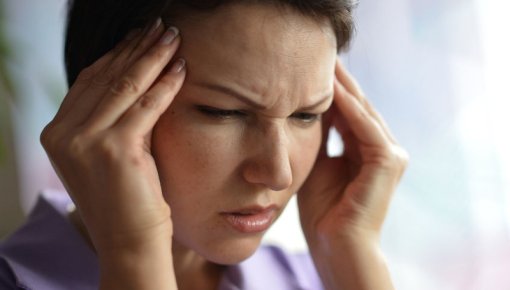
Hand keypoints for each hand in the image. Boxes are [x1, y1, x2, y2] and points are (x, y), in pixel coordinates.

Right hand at [40, 20, 184, 288]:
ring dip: (153, 57)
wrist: (130, 243)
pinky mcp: (114, 150)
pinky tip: (181, 68)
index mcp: (58, 132)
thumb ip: (109, 120)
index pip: (90, 81)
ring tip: (173, 38)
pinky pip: (146, 106)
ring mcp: (85, 142)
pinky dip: (166, 84)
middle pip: (106, 77)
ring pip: (125, 85)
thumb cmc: (127, 199)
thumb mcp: (107, 153)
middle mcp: (63, 134)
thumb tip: (133, 80)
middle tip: (161, 28)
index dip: (118, 55)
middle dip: (137, 48)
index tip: (141, 38)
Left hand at [298, 58, 407, 244]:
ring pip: (363, 112)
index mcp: (365, 151)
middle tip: (324, 57)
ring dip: (344, 87)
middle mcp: (382, 149)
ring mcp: (389, 155)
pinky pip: (366, 127)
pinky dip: (349, 108)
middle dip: (340, 83)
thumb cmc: (323, 213)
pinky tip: (333, 88)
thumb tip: (307, 109)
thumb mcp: (316, 165)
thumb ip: (319, 138)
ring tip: (327, 63)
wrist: (336, 247)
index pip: (348, 113)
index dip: (331, 92)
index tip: (312, 70)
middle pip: (358, 107)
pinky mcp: (388, 162)